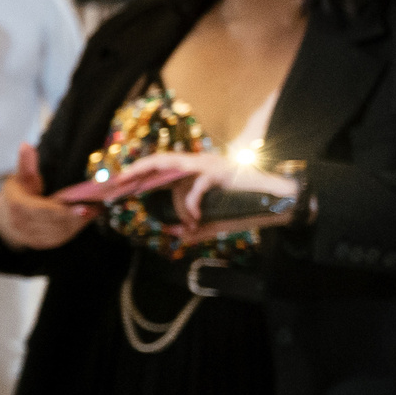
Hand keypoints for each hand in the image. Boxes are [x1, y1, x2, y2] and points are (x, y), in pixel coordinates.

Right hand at [0, 143, 96, 251]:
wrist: (4, 220)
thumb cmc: (16, 195)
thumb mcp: (19, 178)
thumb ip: (26, 164)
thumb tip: (26, 145)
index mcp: (18, 206)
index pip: (43, 210)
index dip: (64, 211)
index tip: (84, 208)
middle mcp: (23, 224)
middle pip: (56, 222)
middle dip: (79, 216)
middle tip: (98, 205)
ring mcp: (32, 236)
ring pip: (61, 232)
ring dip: (80, 222)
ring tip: (96, 209)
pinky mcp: (41, 244)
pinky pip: (61, 238)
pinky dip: (76, 228)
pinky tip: (86, 217)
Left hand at [97, 149, 298, 242]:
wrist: (278, 198)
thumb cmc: (245, 207)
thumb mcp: (214, 219)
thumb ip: (194, 226)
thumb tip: (175, 234)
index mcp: (195, 170)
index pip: (161, 167)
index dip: (139, 172)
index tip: (117, 181)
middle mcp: (199, 162)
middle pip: (160, 160)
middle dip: (137, 169)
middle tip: (118, 181)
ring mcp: (210, 164)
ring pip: (176, 173)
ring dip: (177, 202)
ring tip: (182, 216)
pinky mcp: (221, 171)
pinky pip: (196, 186)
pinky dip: (192, 204)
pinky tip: (196, 218)